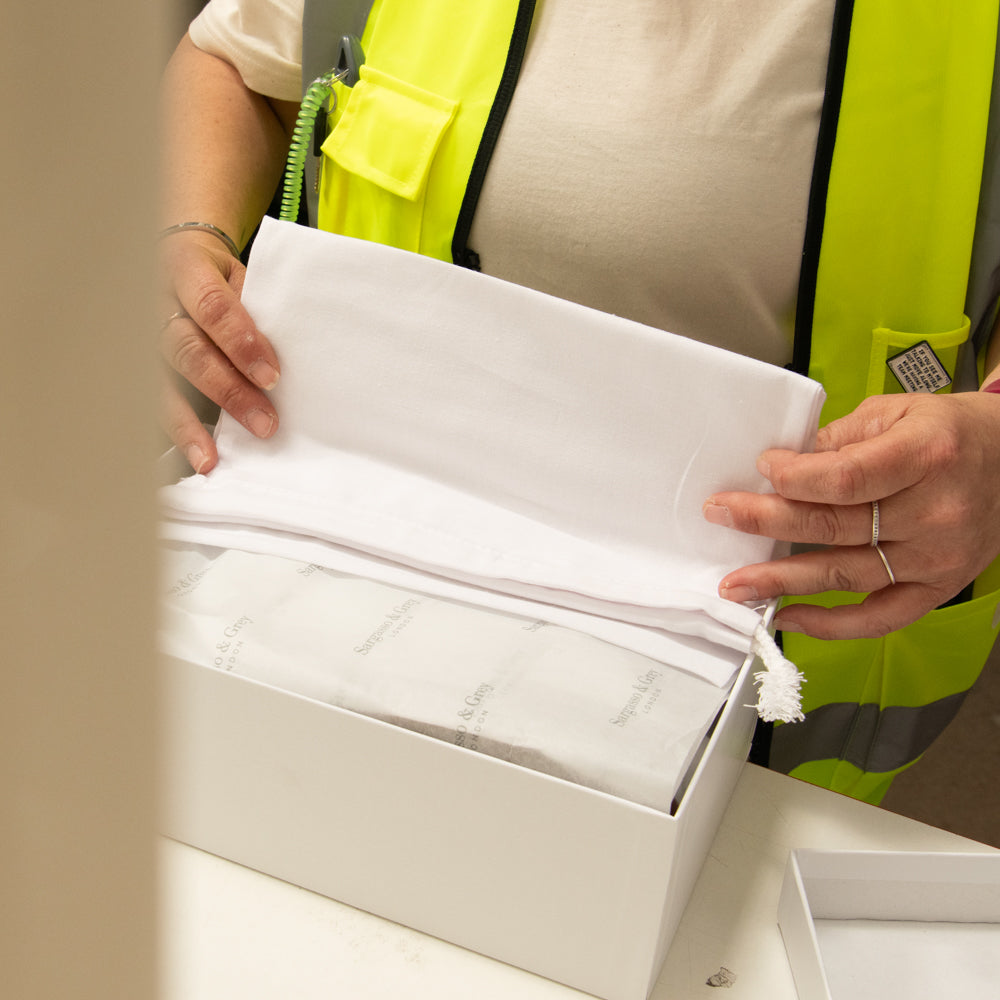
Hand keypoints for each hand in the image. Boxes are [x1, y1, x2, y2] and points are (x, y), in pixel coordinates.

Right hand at [159, 231, 280, 472]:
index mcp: (185, 270)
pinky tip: (187, 456)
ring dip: (188, 425)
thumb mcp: (236, 274)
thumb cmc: (216, 274)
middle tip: (263, 422)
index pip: (213, 307)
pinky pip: (149, 401)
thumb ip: (254, 306)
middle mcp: (155, 305)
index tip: (272, 376)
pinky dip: (171, 432)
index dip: (242, 342)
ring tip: (209, 458)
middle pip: (188, 351)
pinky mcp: (135, 366)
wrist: (172, 259)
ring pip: (159, 383)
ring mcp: (139, 337)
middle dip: (227, 390)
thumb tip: (292, 350)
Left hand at [703, 391, 999, 638]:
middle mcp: (935, 512)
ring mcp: (937, 557)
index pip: (845, 478)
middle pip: (834, 525)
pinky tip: (789, 617)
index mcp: (926, 456)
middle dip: (766, 520)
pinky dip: (831, 625)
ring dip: (782, 580)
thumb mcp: (897, 412)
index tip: (762, 469)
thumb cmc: (950, 433)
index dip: (795, 477)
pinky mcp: (938, 588)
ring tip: (736, 583)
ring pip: (845, 574)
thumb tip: (782, 466)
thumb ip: (840, 440)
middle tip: (720, 514)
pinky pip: (879, 617)